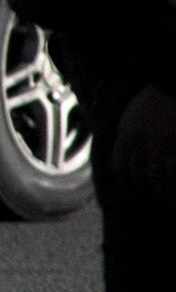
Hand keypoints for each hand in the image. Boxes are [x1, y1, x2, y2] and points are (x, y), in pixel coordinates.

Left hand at [114, 84, 175, 208]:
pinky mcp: (174, 141)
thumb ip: (128, 140)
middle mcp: (136, 140)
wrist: (170, 84)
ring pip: (156, 178)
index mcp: (124, 135)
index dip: (129, 186)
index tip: (139, 197)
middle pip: (139, 177)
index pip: (120, 168)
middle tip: (162, 207)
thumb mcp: (132, 120)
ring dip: (165, 196)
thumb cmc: (154, 104)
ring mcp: (156, 141)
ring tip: (172, 206)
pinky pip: (173, 170)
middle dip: (150, 196)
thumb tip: (125, 165)